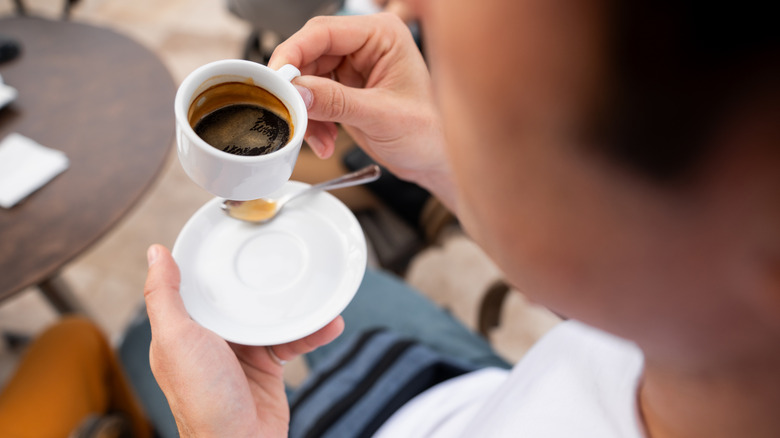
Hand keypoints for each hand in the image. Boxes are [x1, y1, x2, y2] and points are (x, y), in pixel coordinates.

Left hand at [144, 244, 343, 436]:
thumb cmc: (203, 400)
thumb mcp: (176, 340)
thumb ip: (165, 297)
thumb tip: (155, 254)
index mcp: (183, 331)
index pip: (195, 286)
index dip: (210, 262)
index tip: (229, 234)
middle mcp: (211, 340)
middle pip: (237, 298)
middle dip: (259, 280)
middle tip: (280, 255)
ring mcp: (240, 353)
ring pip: (269, 318)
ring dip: (294, 306)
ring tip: (315, 289)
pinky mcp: (267, 368)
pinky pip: (292, 342)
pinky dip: (312, 333)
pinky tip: (329, 323)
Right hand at [269, 13, 456, 210]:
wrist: (435, 160)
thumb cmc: (430, 133)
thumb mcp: (382, 117)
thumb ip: (338, 102)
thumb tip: (298, 91)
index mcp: (382, 35)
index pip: (323, 31)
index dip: (293, 53)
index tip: (276, 79)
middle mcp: (365, 45)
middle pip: (309, 54)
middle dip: (298, 89)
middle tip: (290, 113)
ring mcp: (354, 67)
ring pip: (306, 79)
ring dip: (305, 111)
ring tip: (317, 137)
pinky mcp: (345, 90)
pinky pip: (313, 98)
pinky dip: (312, 121)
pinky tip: (324, 140)